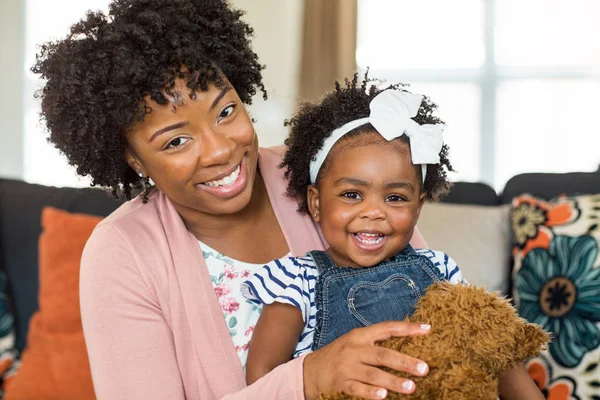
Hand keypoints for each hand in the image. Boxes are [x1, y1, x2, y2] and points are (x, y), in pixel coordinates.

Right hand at [302, 321, 430, 399]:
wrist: (308, 371)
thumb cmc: (337, 357)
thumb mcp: (354, 344)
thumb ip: (375, 343)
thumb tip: (405, 346)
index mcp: (359, 335)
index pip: (386, 328)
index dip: (407, 328)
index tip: (427, 329)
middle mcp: (354, 348)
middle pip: (382, 354)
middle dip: (404, 361)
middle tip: (424, 368)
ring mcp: (346, 366)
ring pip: (373, 373)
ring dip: (393, 380)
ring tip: (411, 387)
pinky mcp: (340, 383)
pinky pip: (357, 388)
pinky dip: (371, 392)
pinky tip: (383, 396)